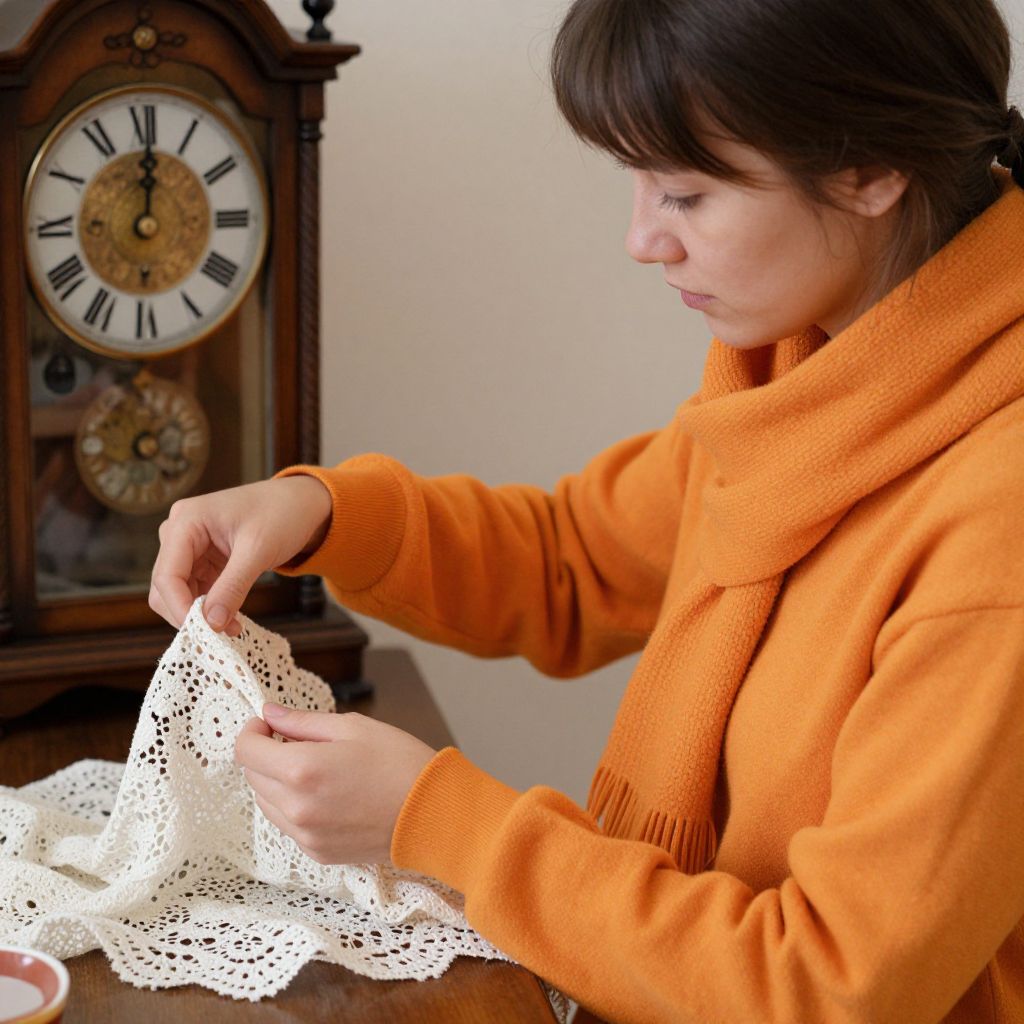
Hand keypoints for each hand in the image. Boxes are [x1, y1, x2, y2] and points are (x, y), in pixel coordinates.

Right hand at [149, 476, 332, 635]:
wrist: (301, 502)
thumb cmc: (282, 513)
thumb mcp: (259, 550)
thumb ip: (233, 587)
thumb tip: (212, 624)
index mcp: (187, 520)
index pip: (167, 574)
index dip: (180, 607)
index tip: (204, 632)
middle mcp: (180, 531)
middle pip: (165, 586)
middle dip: (188, 613)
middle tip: (220, 635)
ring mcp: (190, 546)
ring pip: (178, 592)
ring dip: (200, 614)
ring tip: (232, 628)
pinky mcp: (202, 559)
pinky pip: (195, 591)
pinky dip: (209, 608)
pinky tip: (231, 619)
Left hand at [235, 704, 437, 864]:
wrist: (433, 813)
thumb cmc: (399, 762)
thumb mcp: (352, 727)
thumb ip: (303, 721)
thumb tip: (270, 714)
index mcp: (301, 769)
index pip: (246, 751)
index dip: (253, 731)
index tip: (269, 724)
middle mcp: (295, 806)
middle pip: (252, 777)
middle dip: (265, 754)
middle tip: (295, 741)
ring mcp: (304, 834)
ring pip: (266, 802)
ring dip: (276, 781)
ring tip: (313, 768)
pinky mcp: (316, 851)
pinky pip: (287, 824)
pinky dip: (293, 805)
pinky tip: (324, 793)